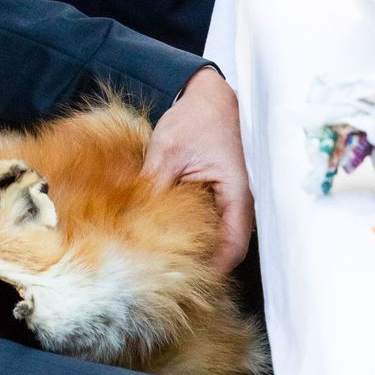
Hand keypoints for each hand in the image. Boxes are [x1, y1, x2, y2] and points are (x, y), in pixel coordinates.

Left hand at [142, 66, 252, 272]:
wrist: (209, 94)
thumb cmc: (196, 118)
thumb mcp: (169, 150)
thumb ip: (155, 184)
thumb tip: (133, 218)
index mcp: (238, 194)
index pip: (233, 247)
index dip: (212, 269)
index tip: (184, 280)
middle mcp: (241, 202)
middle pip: (227, 247)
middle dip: (202, 263)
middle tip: (169, 276)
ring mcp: (232, 198)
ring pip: (220, 236)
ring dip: (198, 247)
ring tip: (165, 259)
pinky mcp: (221, 193)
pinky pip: (213, 221)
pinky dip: (195, 230)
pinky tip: (168, 233)